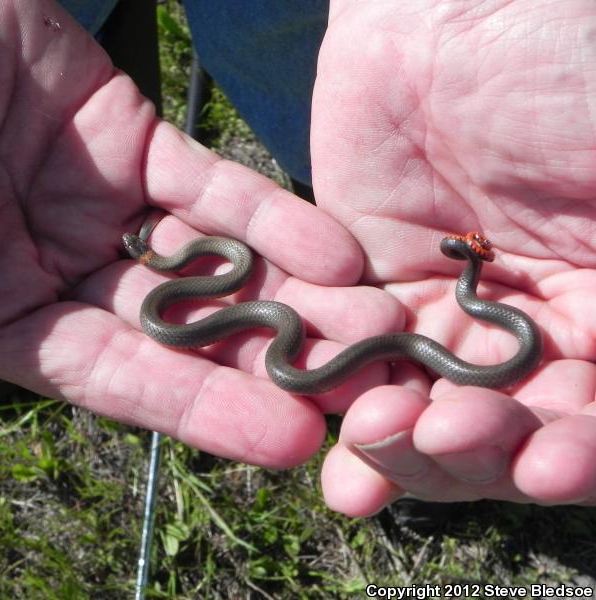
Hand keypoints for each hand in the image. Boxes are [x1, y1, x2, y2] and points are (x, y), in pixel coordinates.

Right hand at [0, 0, 381, 467]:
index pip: (105, 376)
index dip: (192, 410)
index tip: (280, 443)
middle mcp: (49, 265)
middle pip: (176, 327)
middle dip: (265, 359)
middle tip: (359, 391)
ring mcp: (93, 200)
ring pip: (206, 260)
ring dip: (290, 294)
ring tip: (372, 327)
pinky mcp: (127, 134)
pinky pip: (207, 184)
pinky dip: (267, 214)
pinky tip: (332, 249)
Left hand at [311, 0, 595, 513]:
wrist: (456, 13)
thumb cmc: (573, 76)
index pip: (592, 424)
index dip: (577, 458)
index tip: (551, 464)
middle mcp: (529, 339)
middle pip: (506, 439)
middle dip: (480, 455)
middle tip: (451, 438)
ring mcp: (444, 321)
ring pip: (425, 420)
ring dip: (406, 450)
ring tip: (380, 438)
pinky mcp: (368, 296)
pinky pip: (356, 369)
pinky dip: (348, 413)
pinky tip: (344, 471)